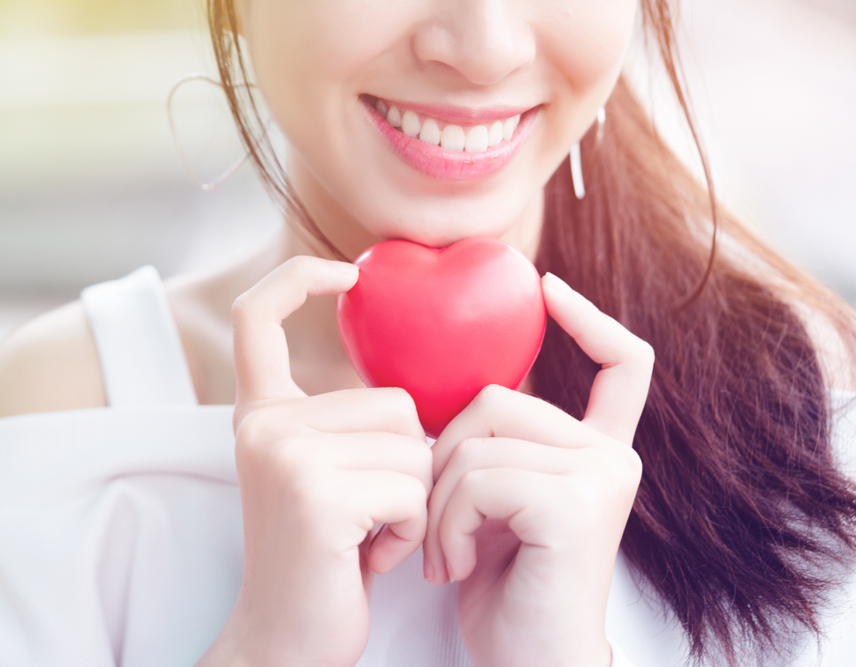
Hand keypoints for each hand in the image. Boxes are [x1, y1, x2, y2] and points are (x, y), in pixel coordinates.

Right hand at [201, 256, 432, 666]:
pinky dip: (411, 529)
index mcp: (261, 415)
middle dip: (405, 465)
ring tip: (368, 535)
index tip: (346, 274)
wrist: (287, 640)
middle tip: (367, 515)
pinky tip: (373, 556)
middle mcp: (263, 426)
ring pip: (412, 444)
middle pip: (392, 401)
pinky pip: (412, 487)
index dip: (299, 279)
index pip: (259, 317)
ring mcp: (285, 455)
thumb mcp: (323, 474)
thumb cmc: (324, 558)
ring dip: (411, 500)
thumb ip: (345, 423)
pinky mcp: (317, 494)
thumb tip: (416, 383)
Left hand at [423, 273, 652, 666]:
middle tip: (436, 524)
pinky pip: (479, 478)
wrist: (525, 662)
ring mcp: (600, 476)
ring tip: (445, 553)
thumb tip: (457, 395)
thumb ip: (496, 446)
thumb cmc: (502, 588)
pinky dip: (449, 523)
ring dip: (438, 503)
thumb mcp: (494, 504)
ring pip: (477, 440)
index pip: (621, 364)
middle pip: (498, 399)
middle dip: (444, 459)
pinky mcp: (577, 504)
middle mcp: (610, 456)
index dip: (588, 319)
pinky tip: (457, 565)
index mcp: (593, 451)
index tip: (548, 287)